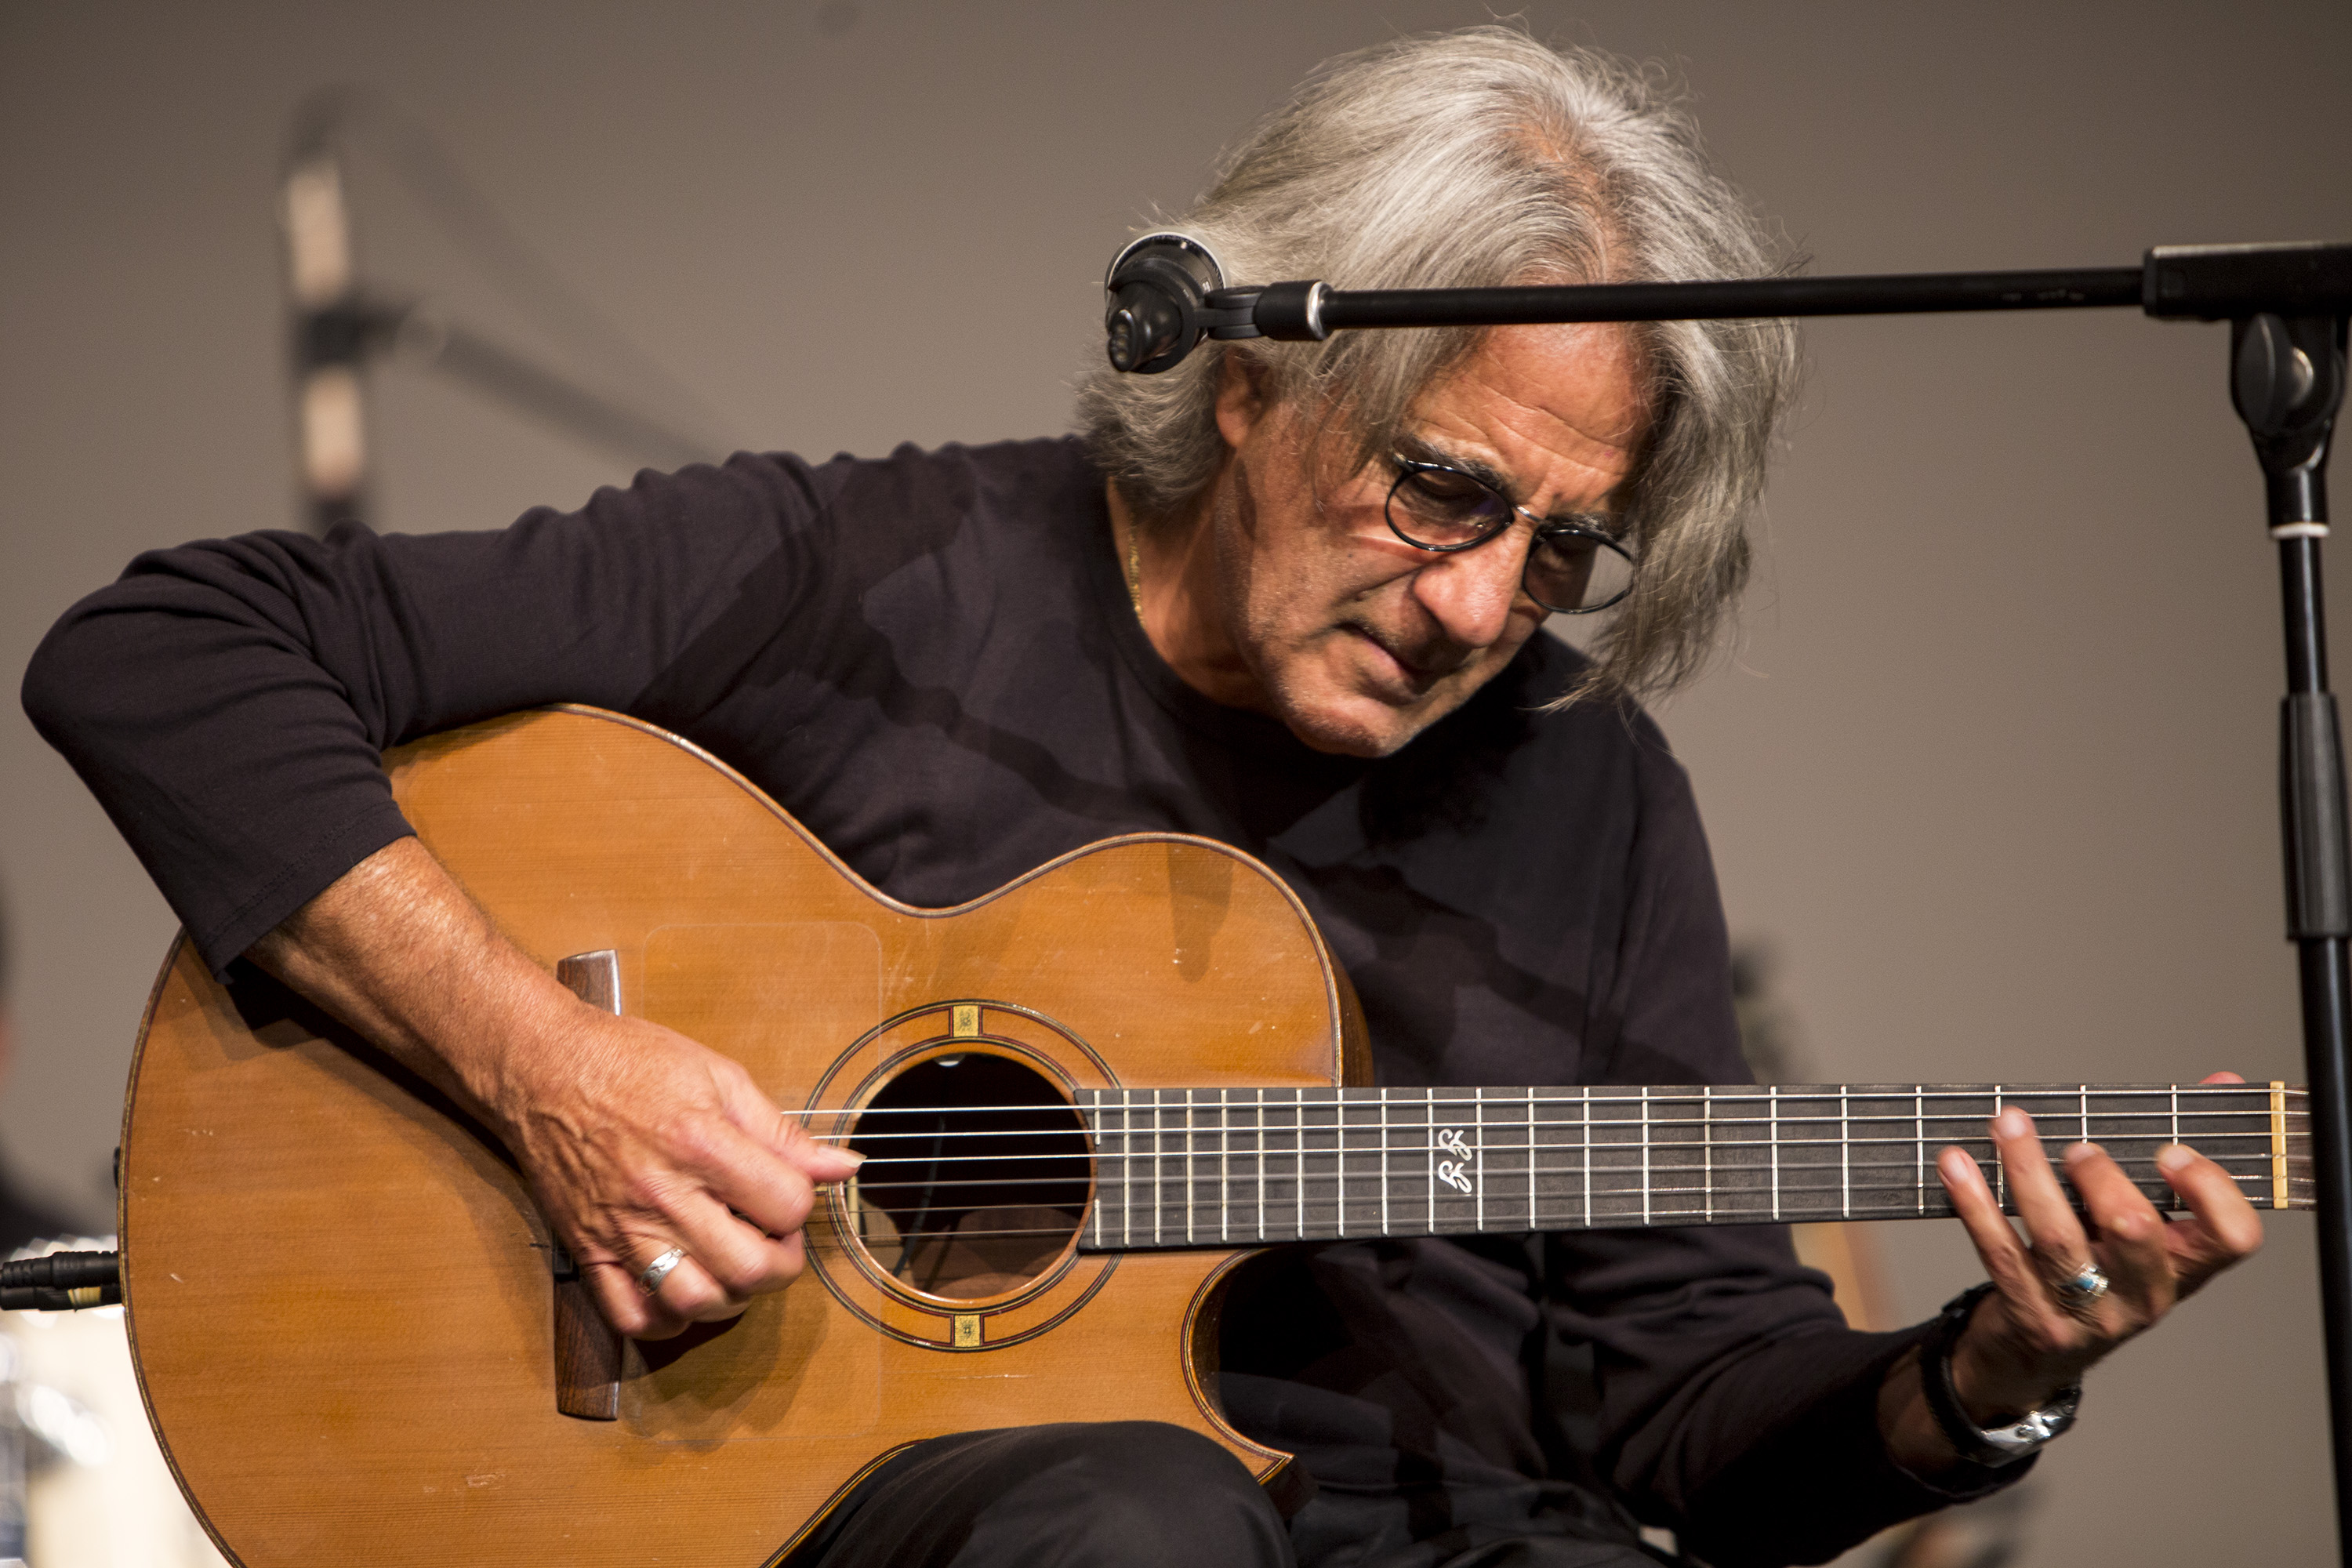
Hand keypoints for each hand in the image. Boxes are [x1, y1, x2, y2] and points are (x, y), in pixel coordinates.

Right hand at [490, 1003, 861, 1338]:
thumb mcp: (720, 1077)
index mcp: (701, 1143)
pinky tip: (685, 1286)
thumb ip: (782, 1133)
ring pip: (696, 1302)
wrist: (541, 1067)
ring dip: (732, 1294)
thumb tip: (843, 1167)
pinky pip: (632, 1317)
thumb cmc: (630, 1062)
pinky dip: (668, 1318)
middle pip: (750, 1268)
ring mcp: (622, 1230)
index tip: (787, 1192)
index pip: (785, 1205)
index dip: (801, 1204)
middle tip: (773, 1237)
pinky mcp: (588, 1251)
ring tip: (733, 1262)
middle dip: (781, 1261)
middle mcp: (662, 1195)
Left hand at [1935, 1070, 2265, 1424]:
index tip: (2170, 1150)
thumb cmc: (2100, 1271)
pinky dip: (1975, 1203)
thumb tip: (2222, 1081)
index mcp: (2186, 1267)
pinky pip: (2001, 1253)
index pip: (2232, 1237)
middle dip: (2103, 1178)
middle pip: (2136, 1233)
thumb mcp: (2145, 1227)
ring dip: (2028, 1173)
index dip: (2210, 1191)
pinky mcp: (2031, 1318)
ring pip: (2059, 1239)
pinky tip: (1956, 1165)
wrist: (2038, 1357)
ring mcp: (2087, 1313)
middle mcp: (2144, 1294)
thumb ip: (2177, 1156)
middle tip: (2077, 1147)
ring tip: (2007, 1127)